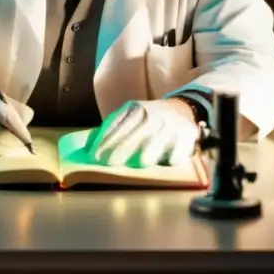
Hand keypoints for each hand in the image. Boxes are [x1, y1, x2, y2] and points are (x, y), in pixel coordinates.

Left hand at [84, 99, 199, 167]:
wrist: (183, 109)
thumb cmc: (149, 118)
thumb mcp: (129, 115)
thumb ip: (110, 128)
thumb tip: (87, 147)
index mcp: (134, 109)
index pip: (114, 128)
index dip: (103, 144)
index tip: (94, 158)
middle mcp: (151, 117)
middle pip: (129, 141)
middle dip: (117, 154)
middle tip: (108, 164)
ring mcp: (168, 128)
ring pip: (150, 152)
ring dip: (142, 159)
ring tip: (137, 163)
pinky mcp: (185, 139)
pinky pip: (172, 157)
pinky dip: (167, 161)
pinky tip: (163, 161)